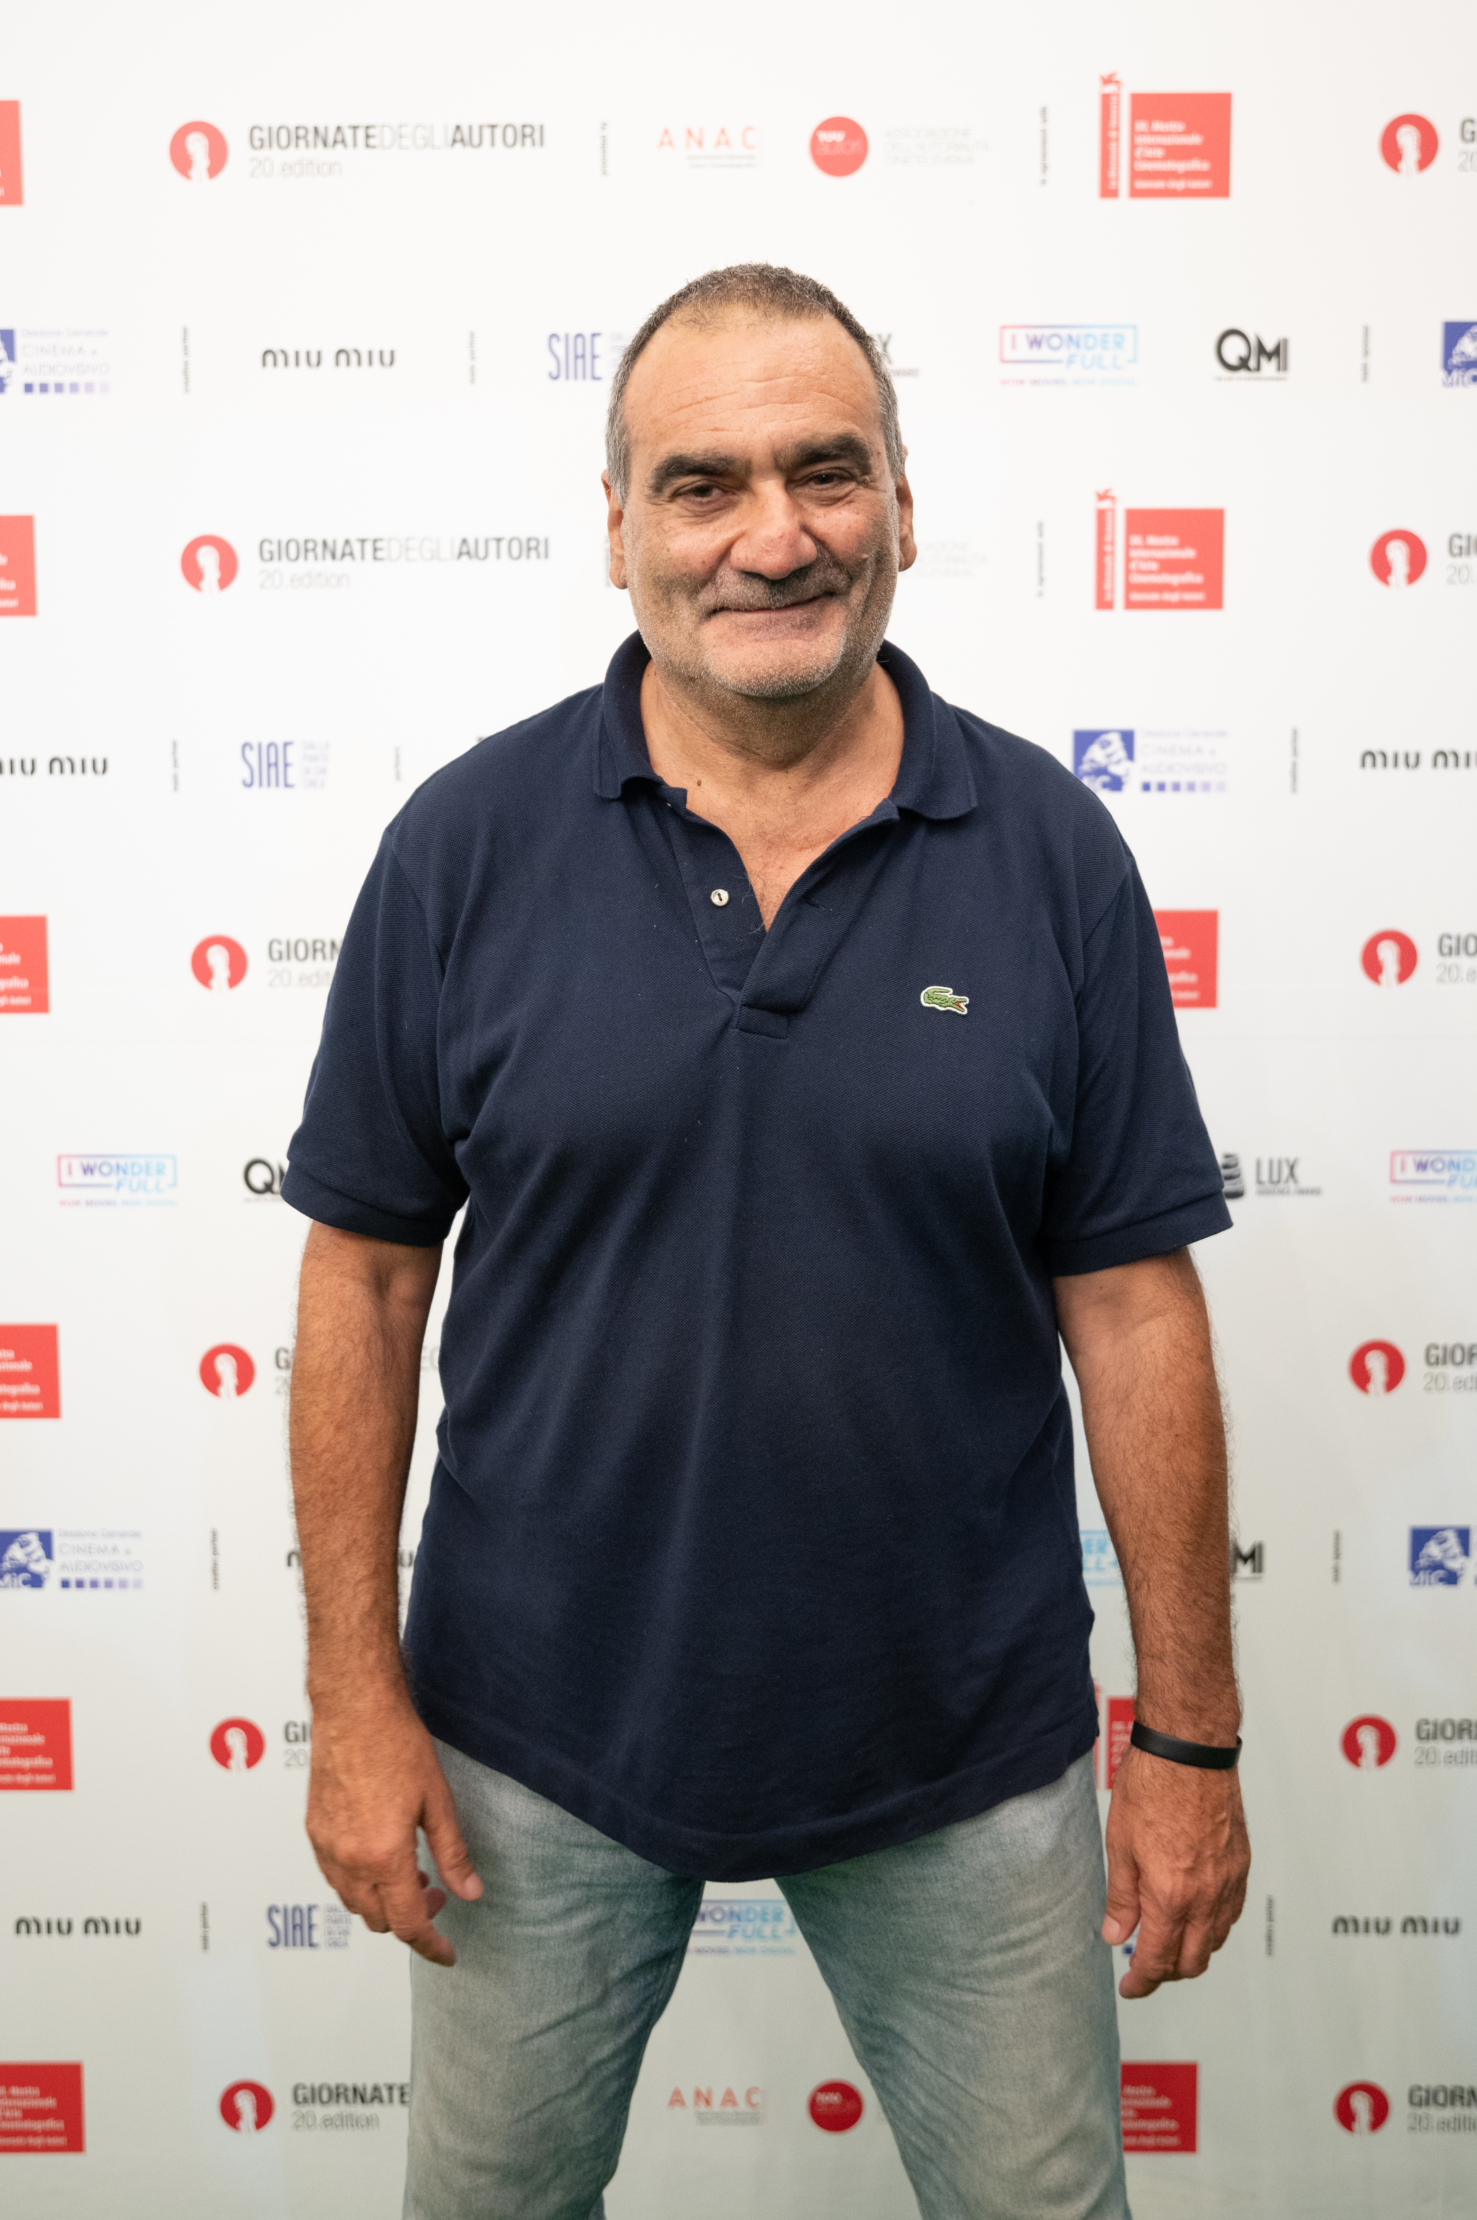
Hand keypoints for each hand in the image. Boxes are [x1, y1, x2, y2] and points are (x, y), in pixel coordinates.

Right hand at [306, 1698, 482, 1966]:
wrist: (354, 1708)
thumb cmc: (396, 1744)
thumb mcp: (438, 1801)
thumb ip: (453, 1853)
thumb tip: (469, 1891)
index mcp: (384, 1856)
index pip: (408, 1924)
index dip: (430, 1945)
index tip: (446, 1953)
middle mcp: (349, 1859)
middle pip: (378, 1920)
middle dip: (410, 1919)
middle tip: (436, 1895)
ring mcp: (326, 1847)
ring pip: (353, 1902)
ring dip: (382, 1902)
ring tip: (411, 1872)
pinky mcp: (313, 1831)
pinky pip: (334, 1877)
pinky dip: (358, 1882)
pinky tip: (379, 1857)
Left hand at [1102, 1746, 1248, 1998]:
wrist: (1190, 1751)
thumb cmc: (1153, 1786)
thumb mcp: (1120, 1844)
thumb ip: (1121, 1897)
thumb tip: (1116, 1934)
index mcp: (1171, 1896)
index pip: (1158, 1960)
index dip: (1141, 1981)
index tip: (1130, 1987)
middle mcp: (1206, 1897)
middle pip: (1193, 1961)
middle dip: (1167, 1973)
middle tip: (1145, 1967)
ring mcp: (1229, 1882)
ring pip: (1216, 1940)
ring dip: (1192, 1951)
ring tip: (1167, 1940)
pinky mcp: (1242, 1865)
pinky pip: (1232, 1913)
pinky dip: (1214, 1926)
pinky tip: (1196, 1914)